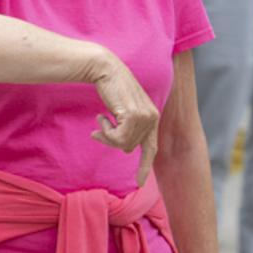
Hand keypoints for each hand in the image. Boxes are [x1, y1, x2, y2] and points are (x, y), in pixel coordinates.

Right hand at [91, 53, 158, 185]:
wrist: (105, 69)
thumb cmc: (111, 89)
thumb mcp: (123, 111)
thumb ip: (128, 128)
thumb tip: (124, 149)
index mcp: (153, 118)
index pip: (151, 149)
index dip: (144, 166)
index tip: (140, 183)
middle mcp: (153, 118)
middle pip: (129, 148)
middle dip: (112, 140)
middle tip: (100, 125)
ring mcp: (145, 118)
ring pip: (122, 145)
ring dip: (107, 134)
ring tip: (102, 118)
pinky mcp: (134, 117)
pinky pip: (117, 138)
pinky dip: (106, 130)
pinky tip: (102, 115)